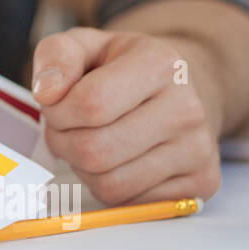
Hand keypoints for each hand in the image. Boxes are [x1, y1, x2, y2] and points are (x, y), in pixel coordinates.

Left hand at [30, 28, 221, 204]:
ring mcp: (199, 150)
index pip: (90, 104)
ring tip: (90, 141)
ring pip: (110, 185)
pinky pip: (130, 204)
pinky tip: (116, 161)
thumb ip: (57, 56)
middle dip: (64, 143)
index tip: (57, 104)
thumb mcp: (86, 45)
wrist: (183, 88)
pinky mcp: (202, 184)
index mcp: (161, 64)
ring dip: (84, 169)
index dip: (57, 111)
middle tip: (67, 128)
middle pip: (94, 151)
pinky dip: (110, 187)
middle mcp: (188, 109)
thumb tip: (46, 93)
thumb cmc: (124, 67)